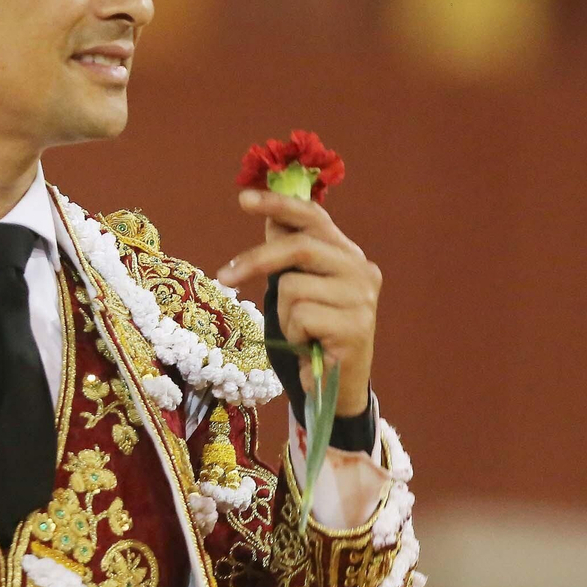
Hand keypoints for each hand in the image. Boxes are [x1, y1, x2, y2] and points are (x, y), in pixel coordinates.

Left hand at [216, 188, 379, 415]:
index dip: (278, 204)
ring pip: (293, 287)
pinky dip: (293, 335)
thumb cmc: (313, 334)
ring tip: (299, 332)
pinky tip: (309, 345)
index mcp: (348, 254)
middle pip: (298, 247)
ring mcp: (362, 298)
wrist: (336, 387)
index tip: (244, 199)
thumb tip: (270, 217)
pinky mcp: (355, 326)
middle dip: (255, 260)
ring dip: (282, 314)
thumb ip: (290, 255)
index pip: (313, 217)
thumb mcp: (299, 288)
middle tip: (224, 277)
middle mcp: (362, 269)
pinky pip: (300, 317)